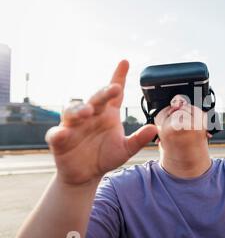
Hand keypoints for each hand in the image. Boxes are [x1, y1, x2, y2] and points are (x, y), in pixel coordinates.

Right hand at [45, 60, 157, 185]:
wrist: (87, 175)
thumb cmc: (105, 156)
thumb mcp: (125, 149)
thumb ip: (138, 139)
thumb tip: (154, 128)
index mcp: (107, 114)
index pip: (114, 93)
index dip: (118, 77)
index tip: (125, 62)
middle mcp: (90, 115)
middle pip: (95, 99)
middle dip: (103, 92)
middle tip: (114, 88)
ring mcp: (73, 126)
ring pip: (72, 111)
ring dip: (79, 109)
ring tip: (88, 112)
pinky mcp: (60, 139)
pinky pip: (56, 134)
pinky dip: (58, 133)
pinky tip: (63, 133)